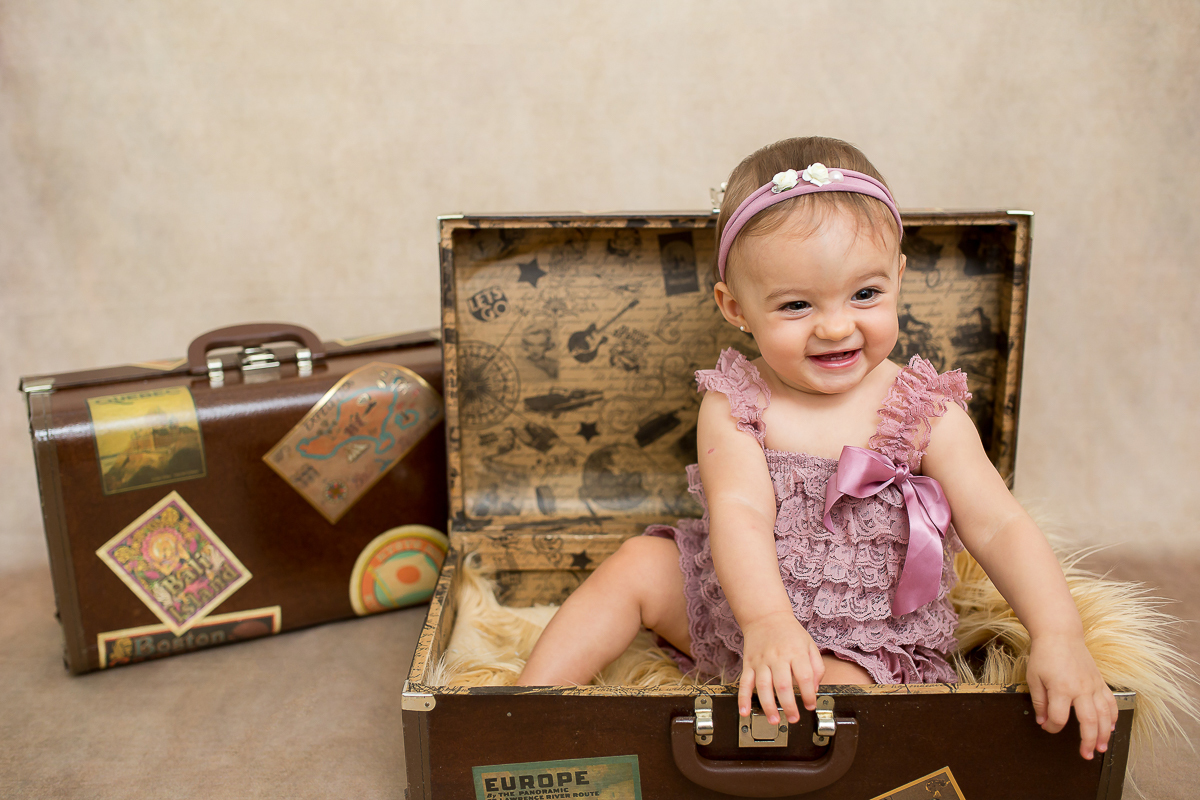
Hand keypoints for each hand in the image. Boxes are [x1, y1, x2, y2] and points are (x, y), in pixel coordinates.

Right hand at [738, 610, 824, 724]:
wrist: (765, 616)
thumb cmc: (790, 633)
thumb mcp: (810, 645)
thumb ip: (816, 667)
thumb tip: (814, 689)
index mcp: (795, 652)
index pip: (804, 676)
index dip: (808, 694)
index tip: (810, 705)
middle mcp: (777, 657)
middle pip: (783, 684)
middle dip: (789, 705)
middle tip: (793, 718)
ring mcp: (761, 661)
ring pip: (763, 686)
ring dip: (768, 706)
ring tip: (774, 720)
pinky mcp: (748, 664)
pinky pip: (744, 683)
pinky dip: (743, 699)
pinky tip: (744, 711)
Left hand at [1026, 632, 1118, 759]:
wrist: (1060, 634)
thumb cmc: (1044, 655)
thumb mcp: (1034, 678)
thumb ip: (1039, 702)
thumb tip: (1043, 721)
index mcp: (1061, 688)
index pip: (1059, 718)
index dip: (1052, 727)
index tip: (1048, 727)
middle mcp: (1081, 689)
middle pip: (1089, 721)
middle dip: (1088, 741)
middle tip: (1087, 754)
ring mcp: (1093, 685)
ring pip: (1105, 715)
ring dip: (1105, 734)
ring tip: (1103, 747)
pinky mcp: (1100, 681)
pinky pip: (1111, 702)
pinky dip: (1113, 716)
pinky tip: (1111, 726)